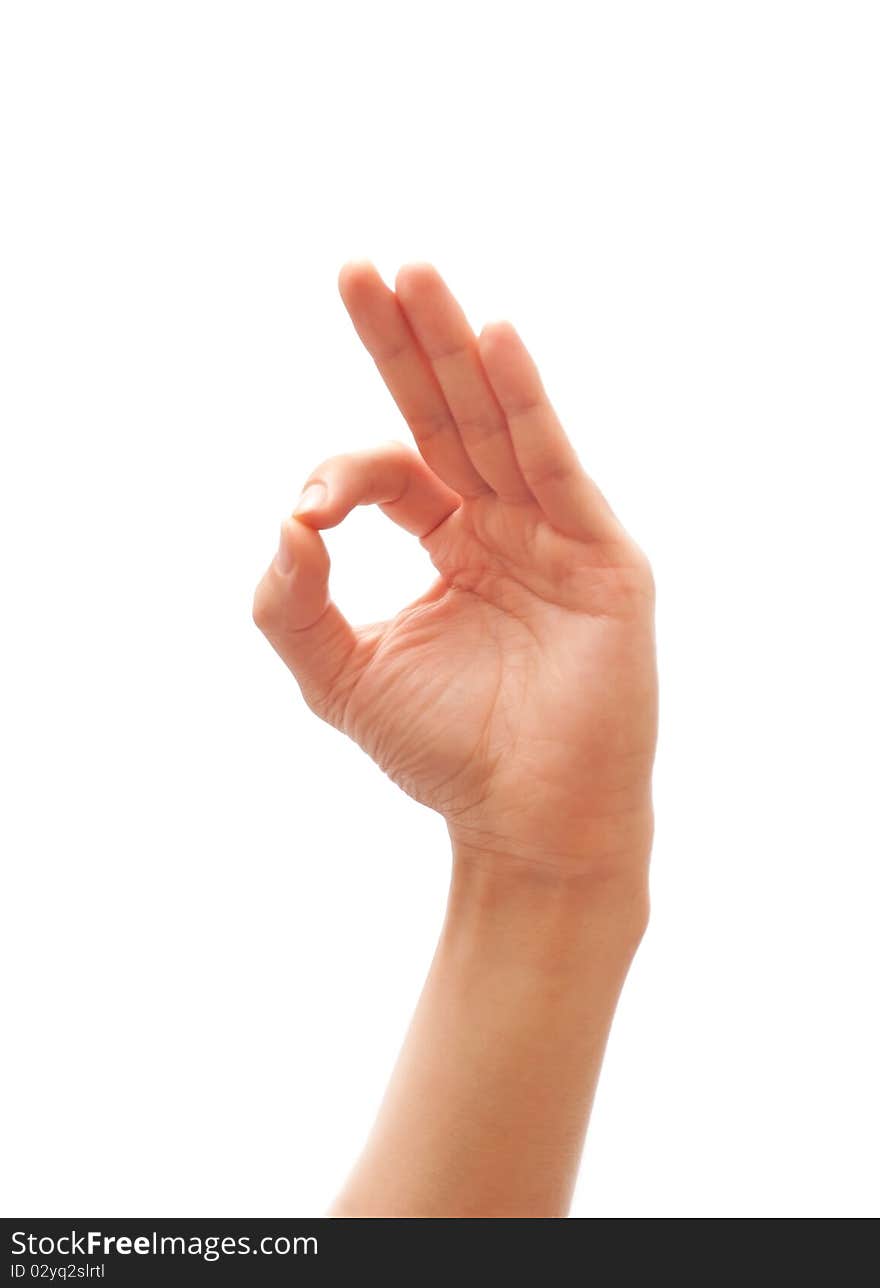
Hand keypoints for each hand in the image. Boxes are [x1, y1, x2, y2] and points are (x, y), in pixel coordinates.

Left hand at [253, 261, 656, 877]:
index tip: (307, 513)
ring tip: (416, 273)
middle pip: (449, 415)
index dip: (342, 473)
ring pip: (499, 424)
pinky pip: (556, 467)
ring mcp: (558, 534)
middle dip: (406, 343)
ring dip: (459, 349)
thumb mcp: (340, 677)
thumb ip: (291, 604)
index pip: (395, 469)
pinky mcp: (601, 557)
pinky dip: (526, 405)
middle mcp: (507, 524)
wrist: (528, 824)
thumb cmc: (444, 754)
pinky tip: (496, 339)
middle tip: (359, 267)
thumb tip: (281, 521)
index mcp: (453, 543)